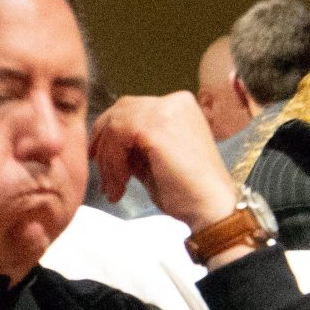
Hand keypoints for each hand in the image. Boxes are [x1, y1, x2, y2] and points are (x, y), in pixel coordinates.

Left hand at [90, 95, 239, 237]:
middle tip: (99, 171)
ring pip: (115, 124)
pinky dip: (113, 162)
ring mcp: (166, 110)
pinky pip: (117, 136)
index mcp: (178, 105)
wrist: (210, 208)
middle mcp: (174, 101)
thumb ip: (133, 145)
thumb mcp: (153, 159)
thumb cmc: (186, 191)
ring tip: (115, 188)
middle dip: (104, 141)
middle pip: (120, 110)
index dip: (109, 130)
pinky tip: (121, 184)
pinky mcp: (155, 126)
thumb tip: (104, 144)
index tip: (98, 155)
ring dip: (109, 159)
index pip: (132, 108)